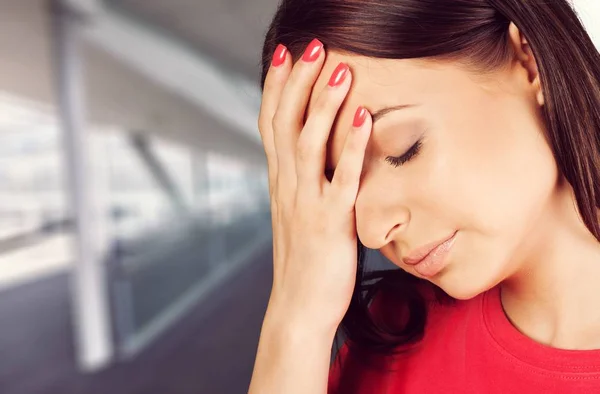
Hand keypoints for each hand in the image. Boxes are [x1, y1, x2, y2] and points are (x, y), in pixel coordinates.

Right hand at [258, 40, 372, 334]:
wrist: (298, 308)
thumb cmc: (304, 261)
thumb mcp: (296, 213)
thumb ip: (301, 182)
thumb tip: (310, 155)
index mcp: (280, 181)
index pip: (271, 123)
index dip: (278, 87)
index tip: (287, 54)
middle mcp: (287, 186)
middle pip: (285, 123)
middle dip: (298, 82)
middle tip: (312, 45)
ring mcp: (305, 203)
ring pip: (307, 143)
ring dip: (323, 104)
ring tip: (339, 69)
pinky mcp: (329, 223)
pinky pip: (340, 178)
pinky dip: (350, 146)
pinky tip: (361, 118)